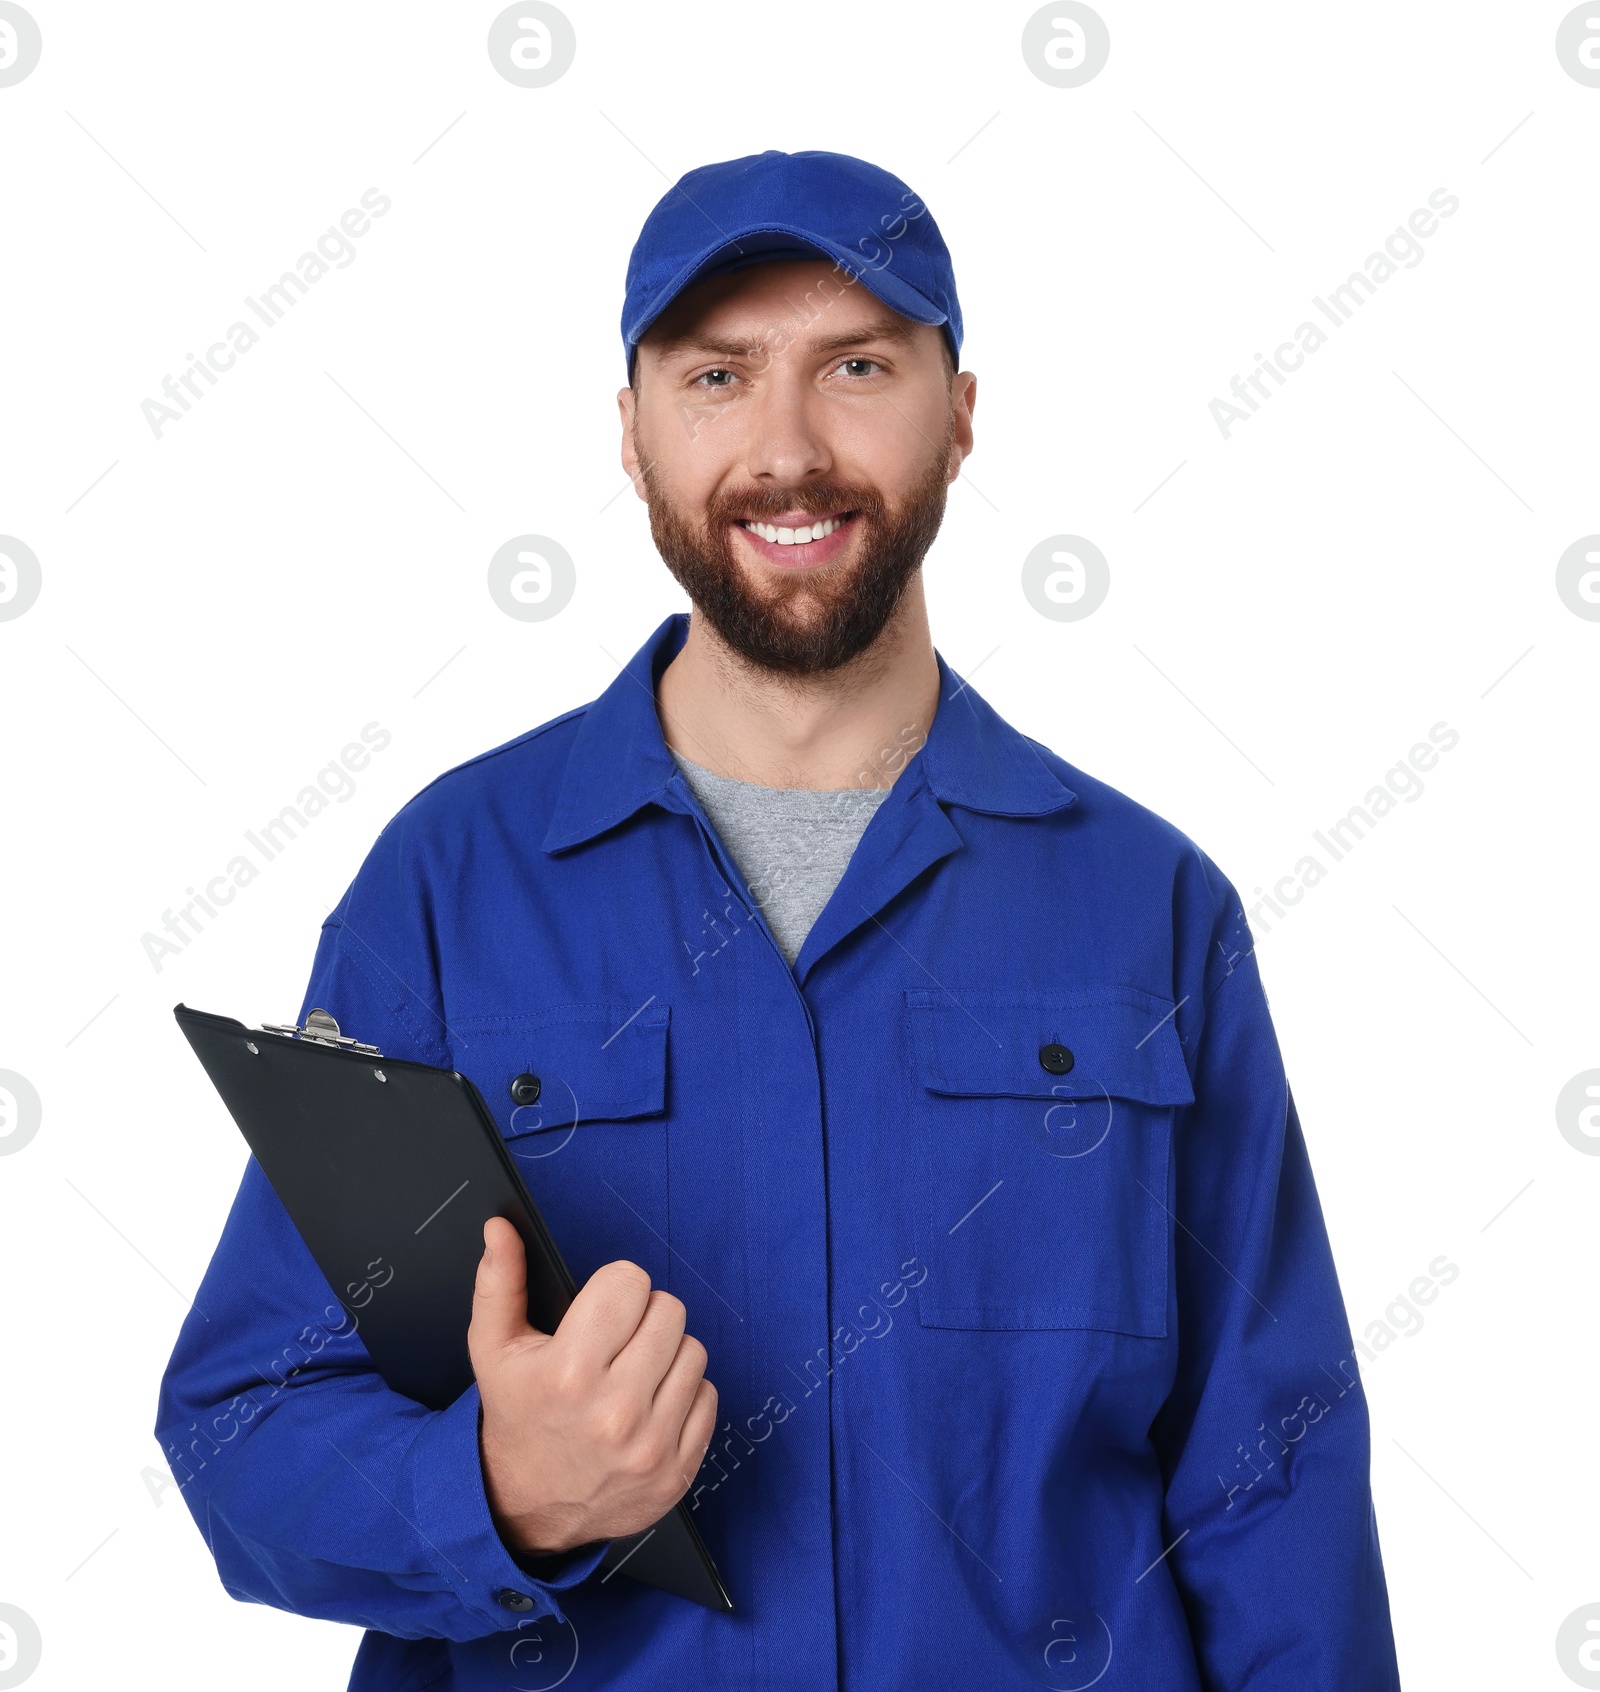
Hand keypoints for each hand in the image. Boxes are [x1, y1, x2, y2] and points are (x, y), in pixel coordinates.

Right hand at [469, 1216, 718, 1554]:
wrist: (522, 1508)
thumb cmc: (515, 1417)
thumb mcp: (494, 1349)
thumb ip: (499, 1282)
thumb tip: (501, 1227)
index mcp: (570, 1372)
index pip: (630, 1282)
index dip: (615, 1289)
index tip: (602, 1310)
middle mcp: (615, 1411)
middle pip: (670, 1311)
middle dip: (644, 1318)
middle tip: (617, 1342)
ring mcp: (650, 1446)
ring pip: (694, 1350)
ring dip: (667, 1356)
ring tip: (632, 1374)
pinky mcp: (677, 1471)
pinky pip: (708, 1396)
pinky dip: (684, 1395)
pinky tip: (650, 1406)